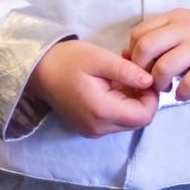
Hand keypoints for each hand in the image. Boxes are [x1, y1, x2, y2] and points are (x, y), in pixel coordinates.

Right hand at [24, 39, 159, 136]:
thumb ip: (127, 71)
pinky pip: (115, 119)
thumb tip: (150, 81)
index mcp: (102, 111)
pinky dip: (120, 103)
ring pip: (127, 120)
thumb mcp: (99, 58)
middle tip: (135, 72)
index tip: (145, 75)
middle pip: (138, 120)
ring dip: (132, 100)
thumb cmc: (67, 60)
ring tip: (122, 75)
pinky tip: (113, 84)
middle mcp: (98, 128)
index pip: (144, 116)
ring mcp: (92, 130)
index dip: (152, 96)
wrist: (38, 70)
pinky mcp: (88, 127)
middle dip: (143, 97)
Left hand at [125, 9, 189, 101]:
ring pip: (165, 66)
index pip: (139, 33)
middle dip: (141, 70)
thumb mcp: (183, 31)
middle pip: (146, 47)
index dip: (133, 55)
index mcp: (175, 18)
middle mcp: (186, 28)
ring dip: (160, 83)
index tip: (142, 68)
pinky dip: (181, 93)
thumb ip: (157, 38)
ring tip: (167, 88)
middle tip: (149, 81)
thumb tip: (125, 54)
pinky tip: (183, 94)